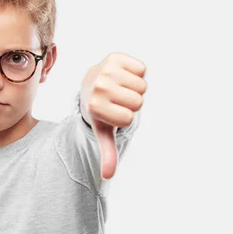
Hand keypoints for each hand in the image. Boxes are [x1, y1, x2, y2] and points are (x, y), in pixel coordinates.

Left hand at [80, 52, 146, 179]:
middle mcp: (98, 87)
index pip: (128, 119)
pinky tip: (123, 76)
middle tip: (117, 100)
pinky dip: (137, 73)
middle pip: (138, 102)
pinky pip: (142, 69)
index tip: (112, 113)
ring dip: (135, 88)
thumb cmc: (101, 111)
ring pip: (142, 86)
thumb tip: (107, 177)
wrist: (90, 84)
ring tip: (120, 88)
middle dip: (132, 103)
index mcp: (94, 106)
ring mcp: (105, 70)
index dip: (125, 118)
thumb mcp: (103, 131)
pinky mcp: (115, 57)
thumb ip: (107, 153)